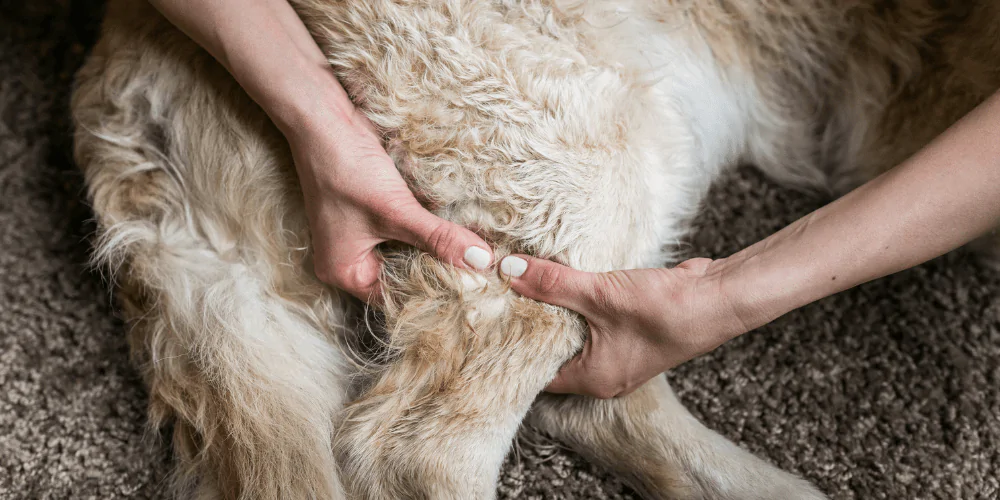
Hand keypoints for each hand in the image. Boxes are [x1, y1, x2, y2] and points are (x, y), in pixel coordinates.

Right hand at [290, 109, 492, 300]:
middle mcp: (351, 259)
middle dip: (439, 271)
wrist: (324, 117)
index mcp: (344, 272)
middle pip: (404, 278)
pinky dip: (429, 229)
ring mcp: (362, 234)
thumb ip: (438, 238)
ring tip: (475, 254)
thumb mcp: (395, 209)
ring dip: (436, 248)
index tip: (474, 291)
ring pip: (410, 253)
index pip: (397, 298)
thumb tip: (481, 261)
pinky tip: (457, 228)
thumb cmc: (346, 167)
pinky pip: (408, 230)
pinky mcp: (375, 211)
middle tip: (481, 274)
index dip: (434, 294)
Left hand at [499, 255, 746, 397]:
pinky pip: (592, 321)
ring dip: (555, 311)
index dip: (513, 347)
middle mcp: (604, 374)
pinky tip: (561, 280)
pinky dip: (577, 303)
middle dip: (530, 325)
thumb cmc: (664, 310)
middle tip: (498, 298)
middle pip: (552, 352)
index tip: (489, 322)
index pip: (536, 373)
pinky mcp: (629, 331)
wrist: (718, 299)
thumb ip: (552, 283)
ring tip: (522, 285)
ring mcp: (619, 353)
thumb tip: (509, 271)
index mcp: (592, 379)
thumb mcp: (599, 294)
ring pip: (573, 334)